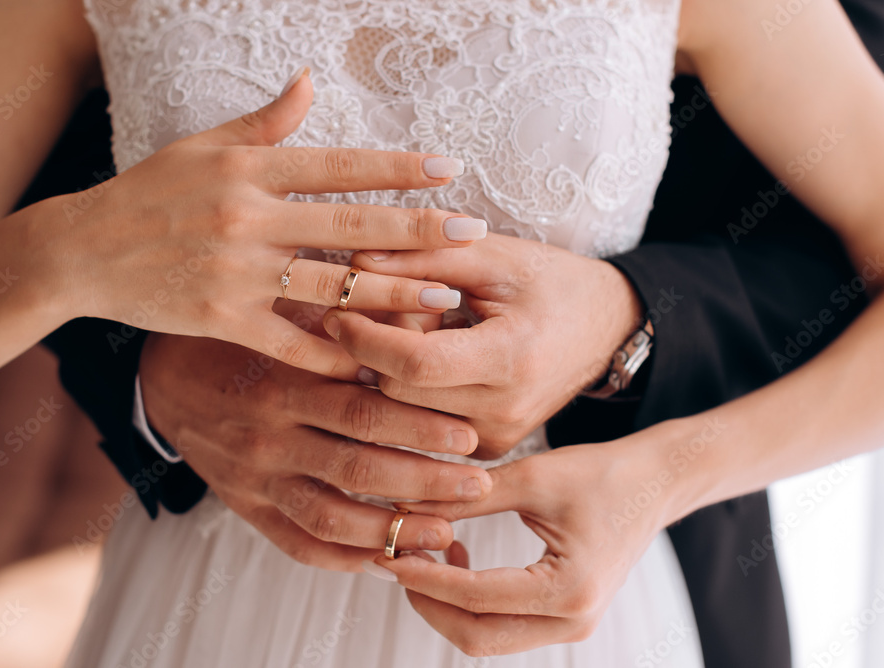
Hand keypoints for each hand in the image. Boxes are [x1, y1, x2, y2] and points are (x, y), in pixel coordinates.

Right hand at [62, 70, 482, 378]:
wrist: (81, 251)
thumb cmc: (147, 193)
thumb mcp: (202, 147)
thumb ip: (264, 123)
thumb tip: (311, 80)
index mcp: (248, 170)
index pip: (339, 165)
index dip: (398, 167)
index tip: (449, 170)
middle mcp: (247, 218)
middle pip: (350, 224)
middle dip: (418, 230)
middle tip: (473, 234)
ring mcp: (235, 272)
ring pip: (332, 285)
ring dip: (393, 294)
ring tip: (446, 300)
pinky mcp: (220, 321)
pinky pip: (288, 340)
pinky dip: (331, 352)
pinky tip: (374, 361)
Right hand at [138, 325, 494, 571]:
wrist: (161, 378)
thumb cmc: (239, 337)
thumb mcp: (284, 316)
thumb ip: (347, 320)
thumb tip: (422, 314)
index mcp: (284, 383)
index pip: (363, 411)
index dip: (420, 427)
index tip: (469, 435)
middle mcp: (270, 436)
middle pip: (358, 469)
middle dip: (425, 482)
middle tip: (478, 488)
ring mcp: (256, 479)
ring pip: (332, 518)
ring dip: (393, 531)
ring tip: (447, 533)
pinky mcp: (247, 507)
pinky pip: (298, 545)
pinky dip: (345, 560)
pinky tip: (388, 560)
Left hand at [323, 234, 644, 456]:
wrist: (605, 328)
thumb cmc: (551, 282)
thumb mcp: (494, 256)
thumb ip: (423, 256)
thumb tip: (352, 263)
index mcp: (510, 359)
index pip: (414, 364)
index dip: (365, 337)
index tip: (336, 311)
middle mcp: (504, 411)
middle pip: (397, 392)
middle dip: (376, 349)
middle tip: (391, 309)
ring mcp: (497, 438)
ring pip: (403, 413)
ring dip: (389, 373)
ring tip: (420, 331)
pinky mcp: (487, 449)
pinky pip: (422, 426)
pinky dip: (410, 392)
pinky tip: (430, 358)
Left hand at [370, 434, 676, 656]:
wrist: (655, 483)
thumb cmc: (602, 473)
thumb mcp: (532, 477)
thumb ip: (468, 498)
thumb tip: (406, 509)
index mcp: (569, 589)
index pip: (476, 598)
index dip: (425, 578)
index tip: (388, 554)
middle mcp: (573, 620)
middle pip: (477, 635)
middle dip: (428, 602)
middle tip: (395, 561)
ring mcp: (571, 625)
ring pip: (487, 636)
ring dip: (446, 603)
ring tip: (422, 553)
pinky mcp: (564, 617)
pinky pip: (503, 624)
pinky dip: (469, 600)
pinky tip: (456, 554)